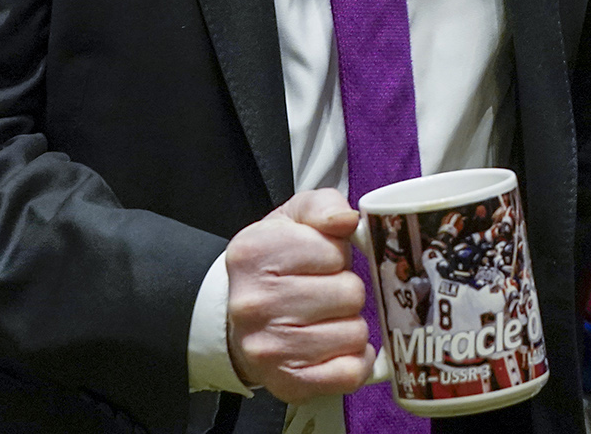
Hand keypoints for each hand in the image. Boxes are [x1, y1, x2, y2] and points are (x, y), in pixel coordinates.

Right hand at [224, 188, 374, 401]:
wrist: (236, 320)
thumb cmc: (274, 266)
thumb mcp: (292, 220)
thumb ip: (323, 206)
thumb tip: (347, 219)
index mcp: (256, 253)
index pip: (335, 252)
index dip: (337, 255)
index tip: (320, 262)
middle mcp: (255, 303)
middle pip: (350, 294)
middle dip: (347, 291)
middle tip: (325, 293)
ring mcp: (268, 348)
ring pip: (355, 334)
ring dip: (350, 325)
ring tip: (326, 319)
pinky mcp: (286, 383)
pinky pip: (349, 373)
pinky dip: (354, 361)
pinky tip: (337, 348)